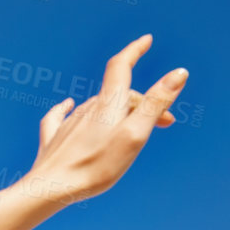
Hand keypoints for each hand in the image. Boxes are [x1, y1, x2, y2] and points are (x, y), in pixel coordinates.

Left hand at [16, 34, 188, 206]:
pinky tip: (66, 105)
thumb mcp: (135, 134)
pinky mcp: (53, 139)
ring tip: (131, 130)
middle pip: (117, 95)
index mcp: (107, 104)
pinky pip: (60, 116)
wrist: (50, 189)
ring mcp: (67, 123)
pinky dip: (68, 108)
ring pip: (95, 107)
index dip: (134, 50)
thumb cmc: (96, 166)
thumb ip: (155, 103)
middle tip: (166, 124)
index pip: (121, 66)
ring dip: (117, 112)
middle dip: (143, 102)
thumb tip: (179, 72)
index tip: (146, 39)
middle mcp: (86, 109)